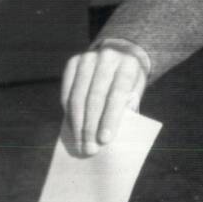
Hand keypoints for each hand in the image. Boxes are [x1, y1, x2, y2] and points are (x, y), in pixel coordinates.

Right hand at [61, 39, 148, 155]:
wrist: (120, 53)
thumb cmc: (129, 81)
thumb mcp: (135, 92)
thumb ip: (125, 109)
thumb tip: (106, 137)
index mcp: (128, 65)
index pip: (117, 95)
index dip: (110, 118)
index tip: (104, 140)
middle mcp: (108, 57)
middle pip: (96, 97)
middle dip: (91, 126)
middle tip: (89, 148)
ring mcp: (88, 57)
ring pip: (78, 95)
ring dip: (77, 123)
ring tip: (79, 143)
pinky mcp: (73, 62)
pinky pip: (67, 91)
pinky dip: (68, 111)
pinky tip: (72, 127)